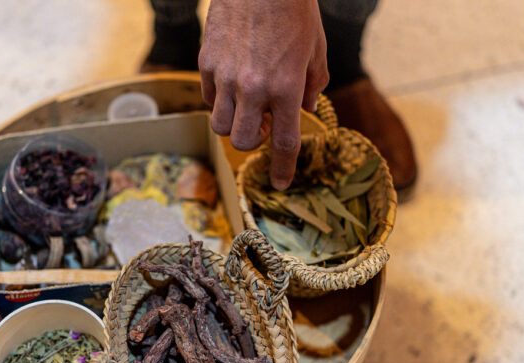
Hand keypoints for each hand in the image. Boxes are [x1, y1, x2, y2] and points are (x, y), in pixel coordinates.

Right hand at [199, 0, 328, 189]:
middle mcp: (253, 88)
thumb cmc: (294, 10)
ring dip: (234, 124)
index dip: (284, 169)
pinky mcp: (207, 63)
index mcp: (286, 87)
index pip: (285, 143)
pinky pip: (209, 99)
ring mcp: (226, 77)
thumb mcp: (316, 50)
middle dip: (254, 142)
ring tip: (246, 106)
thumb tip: (304, 111)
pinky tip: (232, 84)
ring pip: (220, 126)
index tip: (282, 183)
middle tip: (264, 125)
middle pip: (244, 142)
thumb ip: (312, 86)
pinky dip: (220, 101)